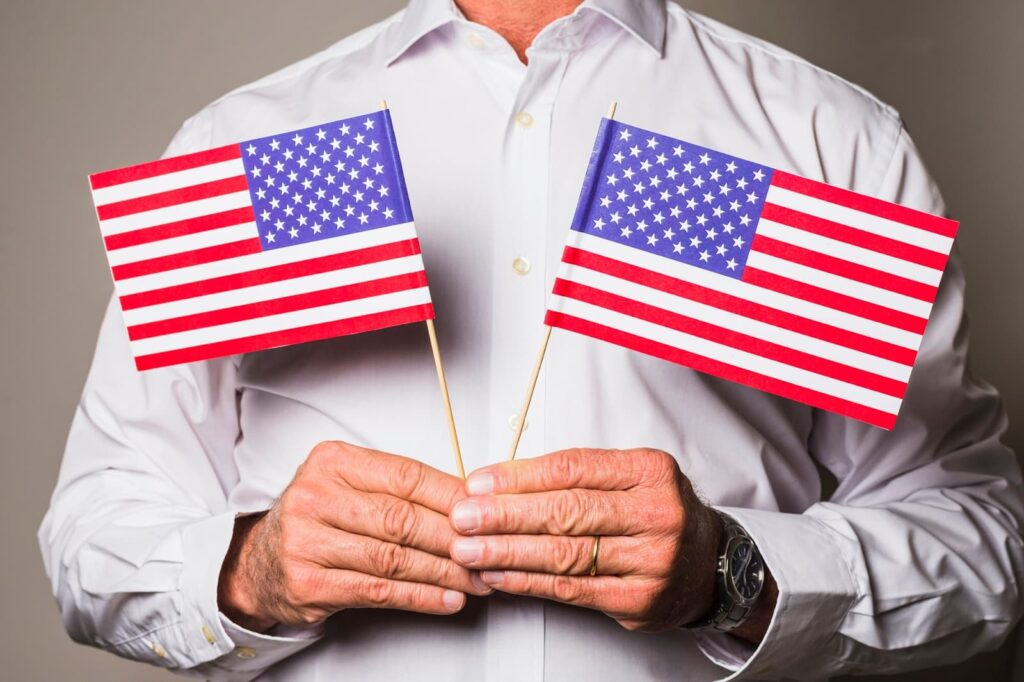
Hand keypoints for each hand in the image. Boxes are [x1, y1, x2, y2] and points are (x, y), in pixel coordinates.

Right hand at [218, 441, 491, 630]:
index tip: (485, 511)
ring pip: (394, 558)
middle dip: (454, 539)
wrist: (261, 562)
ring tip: (475, 579)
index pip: (406, 476)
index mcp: (333, 462)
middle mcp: (315, 497)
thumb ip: (398, 487)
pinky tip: (446, 598)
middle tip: (488, 551)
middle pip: (402, 519)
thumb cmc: (318, 519)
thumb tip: (468, 500)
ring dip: (443, 572)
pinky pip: (379, 591)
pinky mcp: (309, 584)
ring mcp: (307, 542)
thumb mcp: (349, 484)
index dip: (451, 496)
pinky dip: (420, 596)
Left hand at [448, 448, 723, 631]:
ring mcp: (652, 561)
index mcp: (651, 472)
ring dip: (507, 552)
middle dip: (505, 516)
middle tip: (463, 517)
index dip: (520, 476)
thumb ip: (578, 476)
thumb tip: (501, 482)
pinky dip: (528, 582)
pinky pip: (571, 590)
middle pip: (566, 512)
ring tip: (470, 549)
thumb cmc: (656, 513)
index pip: (574, 469)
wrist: (708, 564)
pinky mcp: (639, 601)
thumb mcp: (631, 477)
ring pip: (565, 554)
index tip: (479, 482)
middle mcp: (657, 514)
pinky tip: (499, 574)